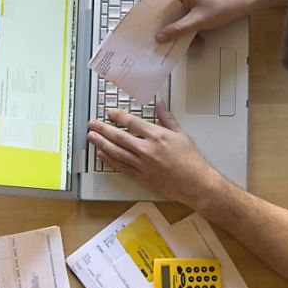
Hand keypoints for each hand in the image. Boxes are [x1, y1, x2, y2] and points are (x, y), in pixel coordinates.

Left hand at [86, 100, 222, 204]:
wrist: (196, 184)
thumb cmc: (191, 160)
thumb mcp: (181, 134)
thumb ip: (167, 118)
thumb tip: (159, 103)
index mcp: (157, 136)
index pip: (132, 122)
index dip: (118, 116)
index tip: (109, 113)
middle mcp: (147, 150)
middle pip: (119, 137)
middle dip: (103, 129)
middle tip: (92, 124)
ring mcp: (142, 165)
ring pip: (116, 152)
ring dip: (101, 144)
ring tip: (91, 137)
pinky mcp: (141, 178)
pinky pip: (121, 167)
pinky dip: (110, 161)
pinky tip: (101, 155)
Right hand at [156, 0, 255, 43]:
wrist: (245, 0)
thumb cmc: (225, 3)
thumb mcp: (198, 21)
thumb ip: (178, 30)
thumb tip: (162, 36)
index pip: (162, 5)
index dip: (158, 21)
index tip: (154, 34)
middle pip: (171, 12)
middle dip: (173, 29)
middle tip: (169, 42)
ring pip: (180, 16)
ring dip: (185, 31)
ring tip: (191, 42)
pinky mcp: (197, 1)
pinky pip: (188, 15)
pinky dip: (191, 27)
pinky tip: (196, 38)